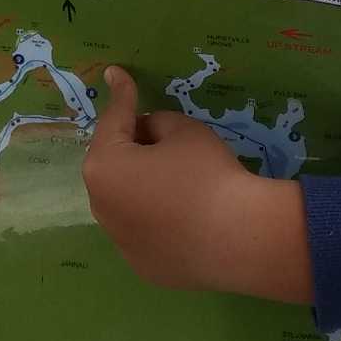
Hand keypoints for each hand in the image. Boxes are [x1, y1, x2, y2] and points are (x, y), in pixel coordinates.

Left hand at [83, 66, 311, 303]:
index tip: (116, 74)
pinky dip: (156, 219)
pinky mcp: (142, 266)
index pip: (113, 121)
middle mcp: (101, 206)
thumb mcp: (184, 130)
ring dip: (141, 185)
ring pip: (125, 201)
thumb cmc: (208, 173)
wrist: (238, 238)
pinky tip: (186, 217)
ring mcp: (119, 241)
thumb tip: (147, 134)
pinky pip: (144, 231)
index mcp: (104, 167)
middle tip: (159, 134)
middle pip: (113, 165)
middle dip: (131, 146)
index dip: (122, 95)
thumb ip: (157, 122)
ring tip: (176, 180)